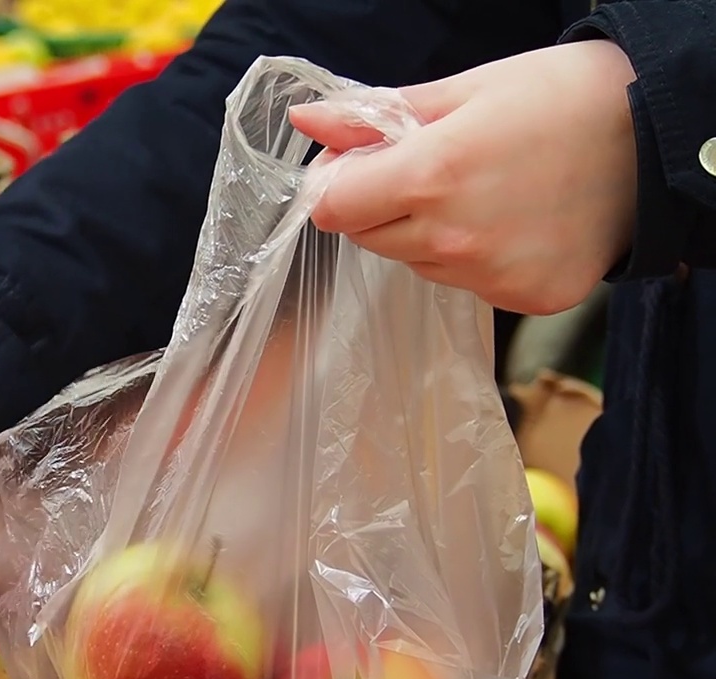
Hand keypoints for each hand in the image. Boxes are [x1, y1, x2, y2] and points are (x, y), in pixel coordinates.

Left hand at [289, 40, 638, 314]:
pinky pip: (467, 283)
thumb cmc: (562, 96)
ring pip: (418, 262)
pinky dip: (475, 257)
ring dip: (428, 233)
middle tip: (434, 167)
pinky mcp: (525, 299)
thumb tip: (308, 123)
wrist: (660, 136)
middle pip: (369, 237)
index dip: (338, 184)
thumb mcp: (465, 90)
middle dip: (382, 204)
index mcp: (431, 175)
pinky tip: (514, 221)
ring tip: (484, 190)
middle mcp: (455, 237)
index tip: (361, 164)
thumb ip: (376, 116)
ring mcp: (491, 276)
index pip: (332, 208)